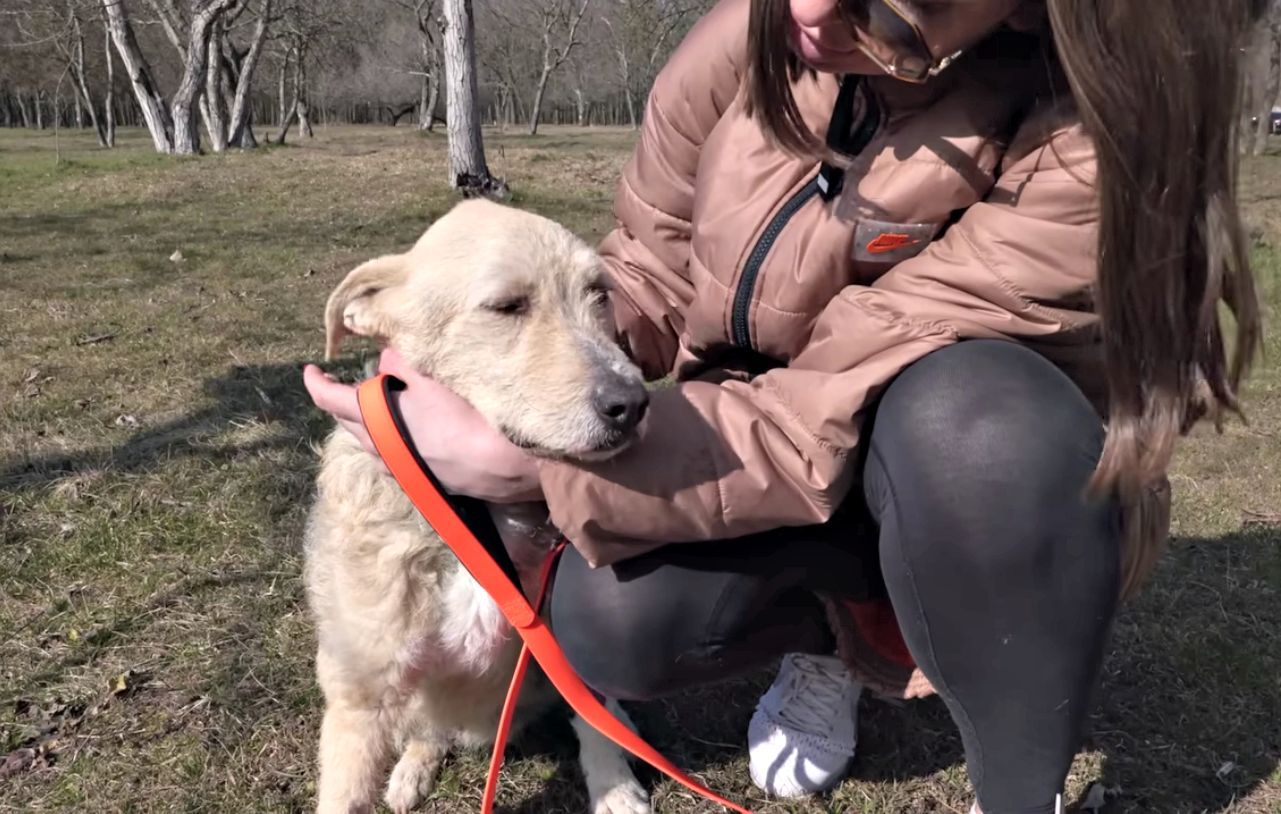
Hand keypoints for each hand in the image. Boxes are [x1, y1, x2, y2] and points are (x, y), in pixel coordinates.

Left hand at [302, 348, 543, 503]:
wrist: (504, 465)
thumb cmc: (466, 413)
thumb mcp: (430, 374)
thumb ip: (399, 361)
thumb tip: (383, 359)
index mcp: (375, 420)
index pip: (330, 400)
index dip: (316, 383)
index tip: (312, 370)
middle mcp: (380, 449)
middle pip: (347, 423)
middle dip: (341, 401)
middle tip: (343, 382)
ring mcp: (401, 468)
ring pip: (370, 442)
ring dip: (367, 422)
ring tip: (377, 403)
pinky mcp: (422, 478)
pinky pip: (392, 454)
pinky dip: (389, 437)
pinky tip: (407, 431)